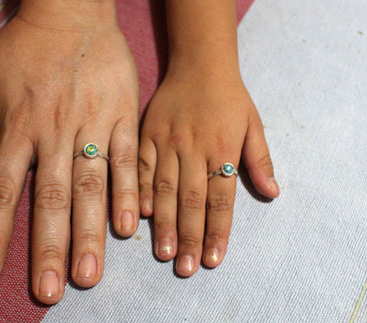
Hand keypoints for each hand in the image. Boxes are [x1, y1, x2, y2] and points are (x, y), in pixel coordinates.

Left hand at [0, 3, 139, 304]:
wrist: (74, 12)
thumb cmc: (24, 45)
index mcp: (18, 126)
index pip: (0, 189)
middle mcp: (54, 132)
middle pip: (49, 198)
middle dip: (47, 247)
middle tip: (49, 292)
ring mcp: (92, 125)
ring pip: (90, 186)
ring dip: (89, 233)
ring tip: (89, 274)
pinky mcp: (123, 116)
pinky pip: (126, 160)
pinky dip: (126, 194)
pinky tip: (126, 227)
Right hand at [138, 71, 278, 275]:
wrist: (199, 64)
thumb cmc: (229, 98)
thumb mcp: (253, 123)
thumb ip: (260, 159)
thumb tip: (273, 193)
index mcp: (222, 148)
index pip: (221, 198)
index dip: (217, 231)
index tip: (213, 259)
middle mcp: (194, 148)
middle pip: (192, 200)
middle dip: (190, 236)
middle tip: (186, 268)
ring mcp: (167, 142)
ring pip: (165, 189)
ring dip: (166, 223)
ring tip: (165, 252)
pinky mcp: (147, 135)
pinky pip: (141, 167)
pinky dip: (140, 191)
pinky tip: (141, 215)